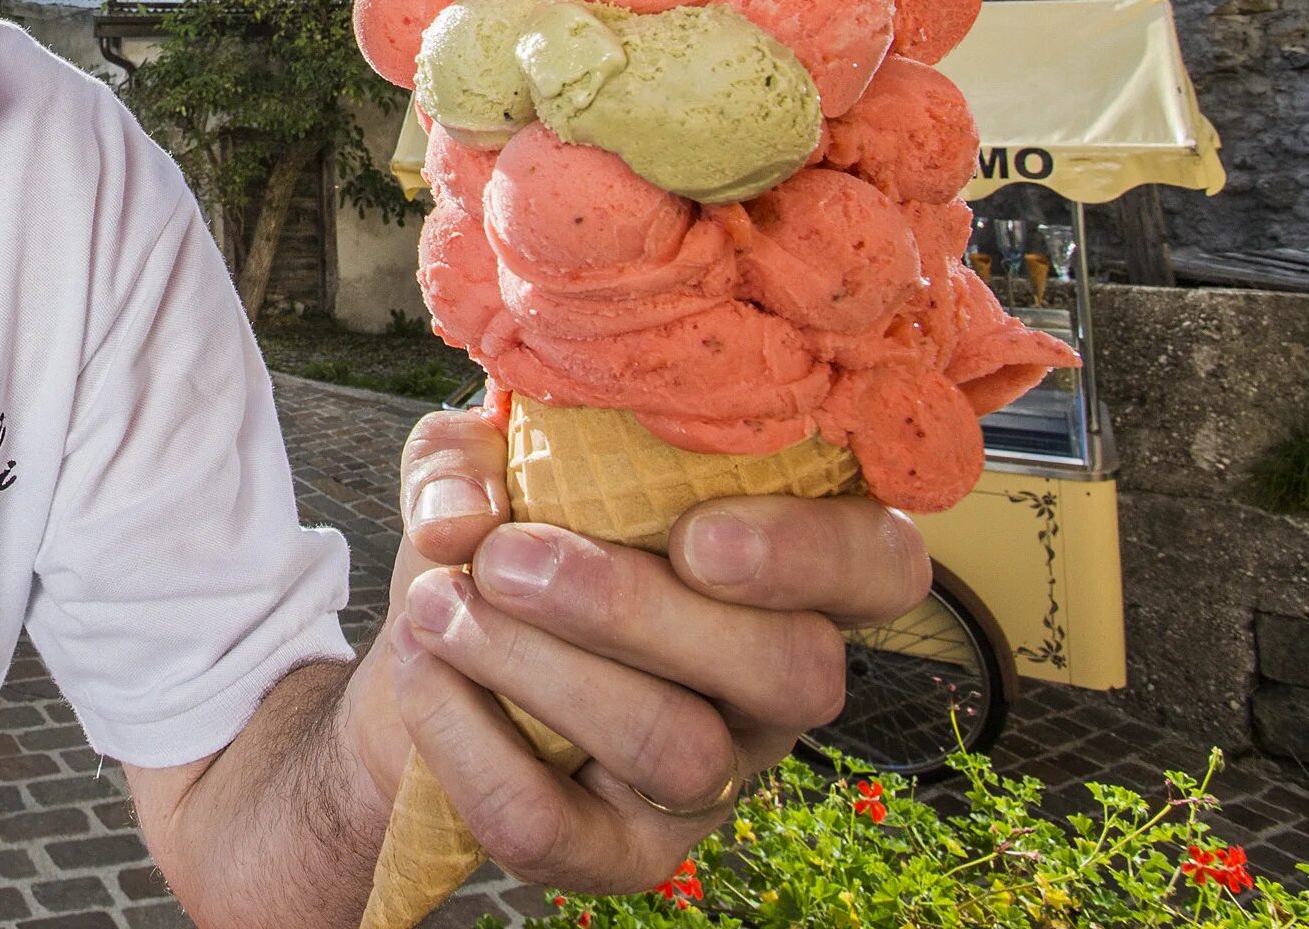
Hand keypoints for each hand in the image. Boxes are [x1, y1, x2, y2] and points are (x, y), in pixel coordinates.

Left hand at [370, 411, 933, 893]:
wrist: (430, 654)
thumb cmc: (499, 538)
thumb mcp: (483, 462)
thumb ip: (468, 457)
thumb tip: (463, 520)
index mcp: (782, 563)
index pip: (882, 566)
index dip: (814, 555)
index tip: (695, 535)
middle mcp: (776, 680)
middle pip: (790, 670)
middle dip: (632, 609)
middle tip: (505, 560)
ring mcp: (715, 777)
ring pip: (676, 749)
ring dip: (537, 668)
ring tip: (441, 604)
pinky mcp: (625, 851)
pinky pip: (560, 828)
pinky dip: (471, 745)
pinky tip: (426, 671)